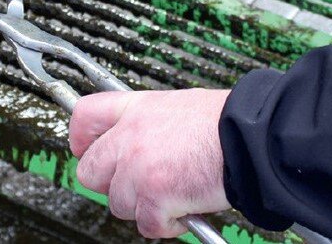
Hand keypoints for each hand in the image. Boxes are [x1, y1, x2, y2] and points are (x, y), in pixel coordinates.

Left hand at [69, 89, 231, 238]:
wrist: (250, 137)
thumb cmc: (223, 122)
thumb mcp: (177, 106)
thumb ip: (148, 124)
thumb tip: (139, 143)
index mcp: (135, 108)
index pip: (85, 117)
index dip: (81, 139)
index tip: (87, 150)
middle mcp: (129, 138)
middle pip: (90, 172)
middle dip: (111, 184)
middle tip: (137, 184)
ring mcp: (139, 169)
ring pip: (119, 204)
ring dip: (144, 206)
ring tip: (174, 193)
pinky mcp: (155, 197)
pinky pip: (148, 225)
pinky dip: (167, 223)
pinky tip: (186, 207)